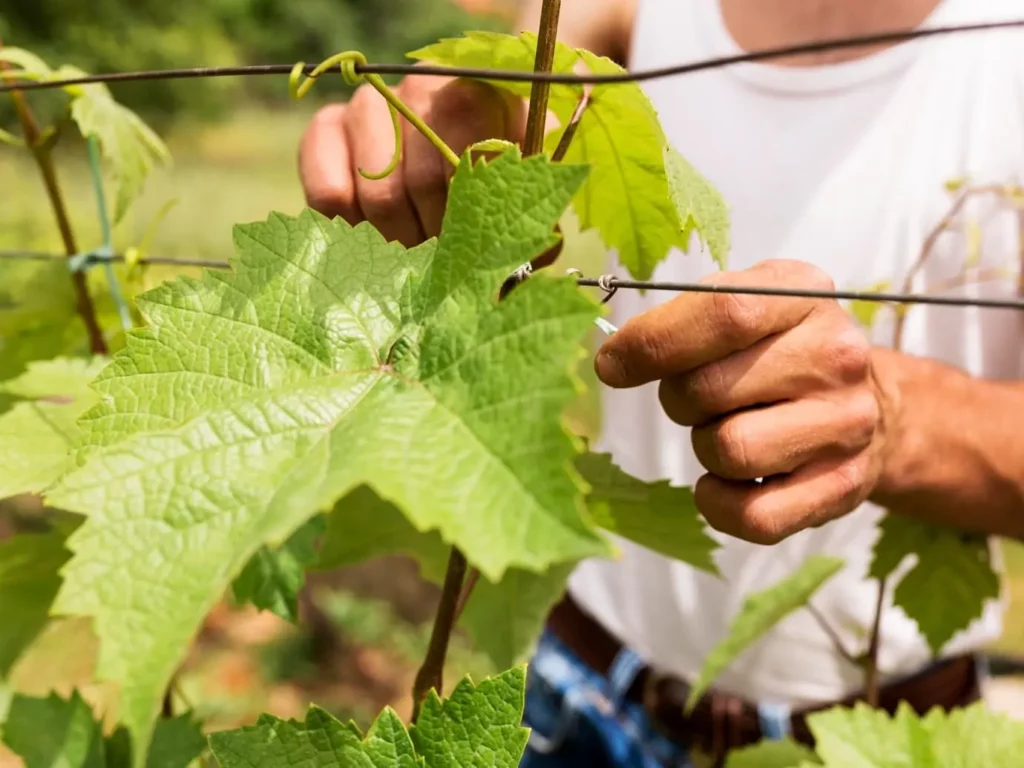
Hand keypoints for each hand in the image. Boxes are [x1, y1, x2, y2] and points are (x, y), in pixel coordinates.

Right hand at [299, 73, 524, 248]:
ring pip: (379, 194)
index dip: (468, 216)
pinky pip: (330, 194)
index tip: (473, 248)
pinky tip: (373, 238)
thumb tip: (528, 260)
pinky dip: (353, 233)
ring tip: (413, 255)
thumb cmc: (492, 180)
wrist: (438, 151)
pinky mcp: (325, 128)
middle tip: (444, 262)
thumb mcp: (524, 193)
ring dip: (399, 242)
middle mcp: (423, 85)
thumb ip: (533, 218)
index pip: (470, 157)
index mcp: (482, 92)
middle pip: (424, 182)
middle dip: (437, 239)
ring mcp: (370, 103)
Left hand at [594, 260, 891, 544]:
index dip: (653, 343)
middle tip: (699, 399)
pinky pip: (753, 515)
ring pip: (729, 451)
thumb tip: (614, 361)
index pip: (723, 313)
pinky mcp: (843, 486)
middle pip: (709, 388)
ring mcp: (846, 424)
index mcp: (803, 295)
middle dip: (679, 399)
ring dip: (705, 447)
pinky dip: (720, 503)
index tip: (612, 365)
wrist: (869, 407)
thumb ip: (682, 320)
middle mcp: (836, 355)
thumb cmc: (779, 351)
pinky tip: (729, 480)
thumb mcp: (744, 306)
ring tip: (728, 430)